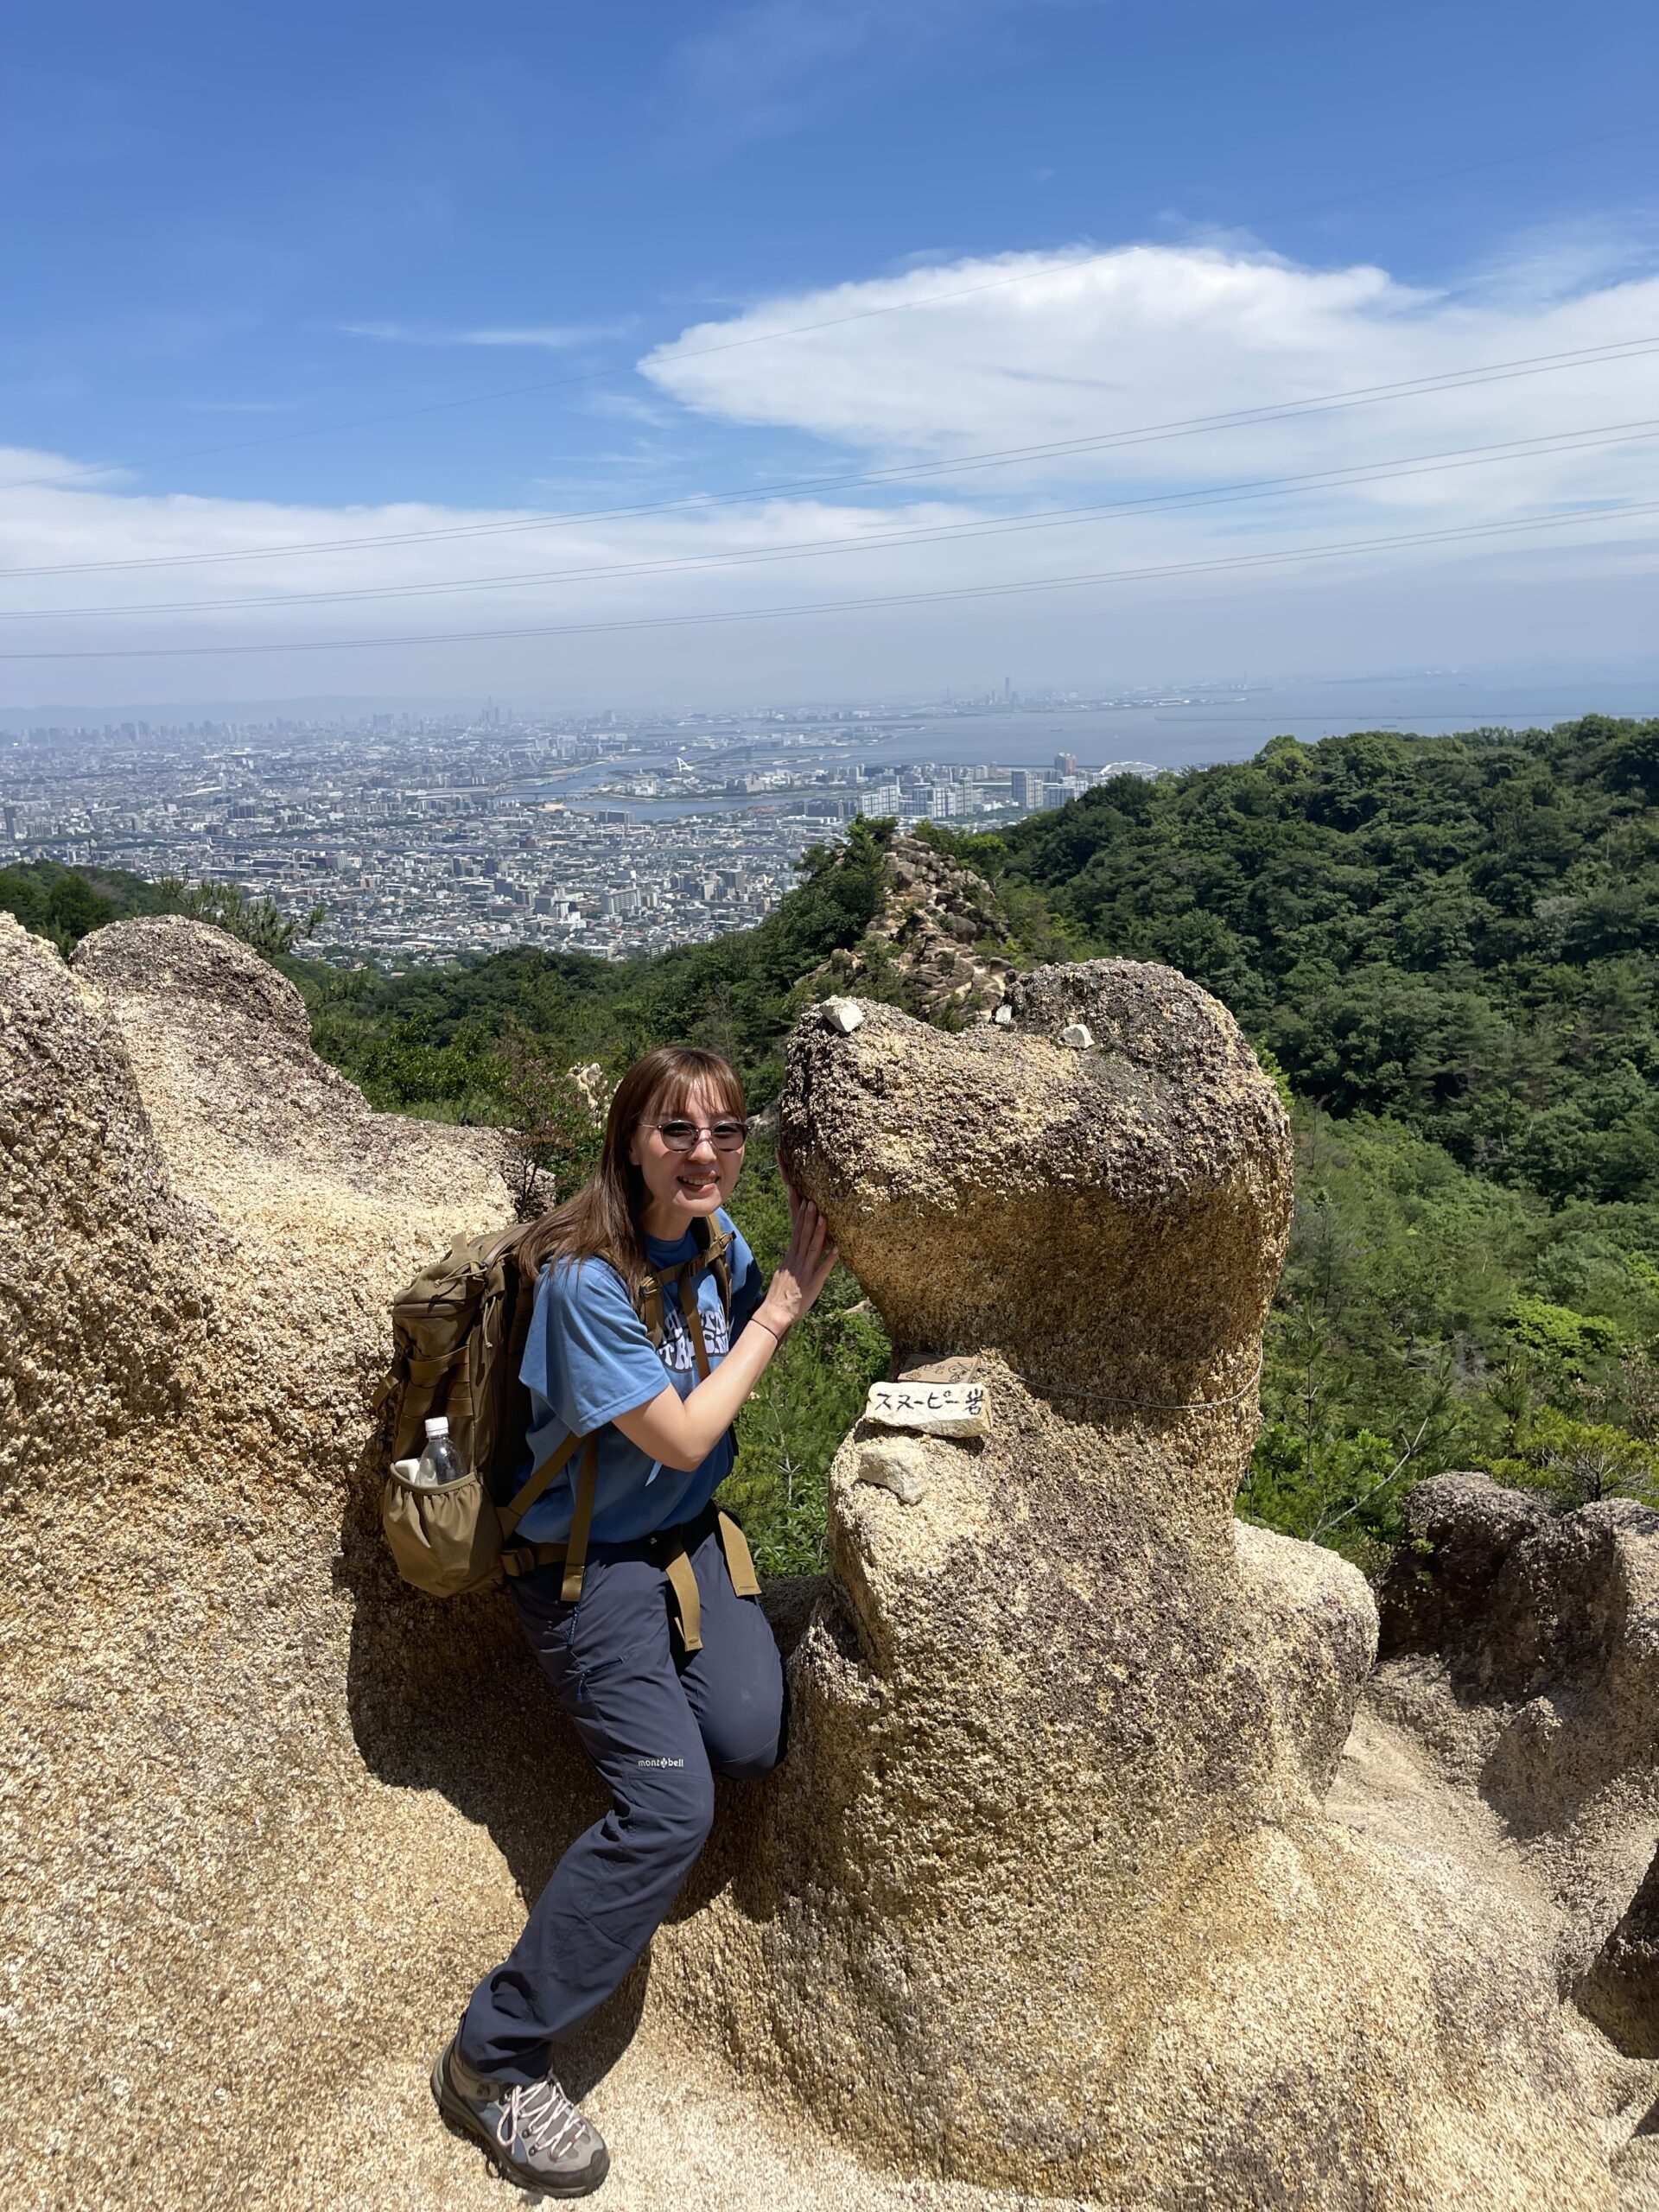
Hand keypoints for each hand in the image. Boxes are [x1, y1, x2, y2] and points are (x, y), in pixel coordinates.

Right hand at [760, 1182, 838, 1336]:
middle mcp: (797, 1261)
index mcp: (791, 1257)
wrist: (775, 1312)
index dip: (802, 1217)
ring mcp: (805, 1271)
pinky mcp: (813, 1283)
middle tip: (813, 1201)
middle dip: (809, 1218)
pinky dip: (830, 1259)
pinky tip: (837, 1249)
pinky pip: (823, 1269)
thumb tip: (797, 1249)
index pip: (796, 1232)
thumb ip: (792, 1259)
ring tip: (824, 1217)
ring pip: (813, 1248)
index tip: (805, 1201)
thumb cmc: (780, 1293)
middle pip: (804, 1235)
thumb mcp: (784, 1272)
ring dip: (819, 1232)